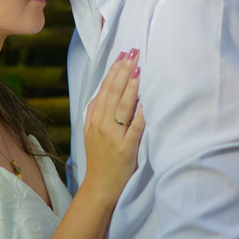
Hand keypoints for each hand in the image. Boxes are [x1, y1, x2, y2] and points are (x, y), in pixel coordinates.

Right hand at [82, 49, 145, 202]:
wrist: (99, 185)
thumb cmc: (100, 158)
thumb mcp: (91, 132)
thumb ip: (96, 112)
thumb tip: (105, 90)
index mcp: (94, 118)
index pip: (105, 89)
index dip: (114, 70)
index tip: (123, 54)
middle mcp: (102, 124)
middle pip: (113, 92)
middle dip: (124, 70)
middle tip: (134, 52)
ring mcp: (113, 136)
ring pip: (122, 106)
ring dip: (131, 86)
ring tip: (139, 68)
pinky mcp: (125, 148)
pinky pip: (135, 127)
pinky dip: (140, 113)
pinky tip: (147, 100)